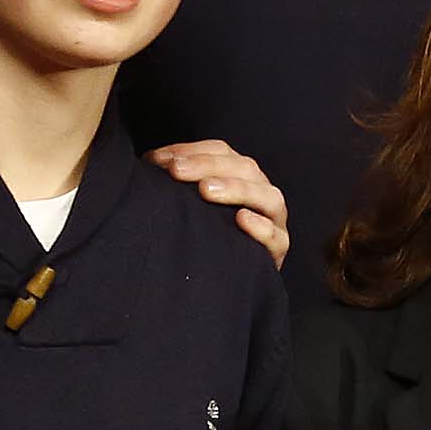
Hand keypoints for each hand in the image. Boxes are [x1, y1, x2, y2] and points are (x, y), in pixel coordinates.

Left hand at [148, 139, 290, 265]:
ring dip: (236, 189)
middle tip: (176, 171)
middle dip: (208, 165)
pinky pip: (276, 236)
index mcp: (240, 174)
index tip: (160, 160)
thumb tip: (151, 162)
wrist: (219, 278)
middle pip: (244, 168)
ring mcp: (274, 219)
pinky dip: (261, 226)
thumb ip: (177, 181)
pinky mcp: (279, 248)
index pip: (221, 151)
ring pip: (267, 197)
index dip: (192, 151)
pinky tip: (241, 219)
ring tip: (206, 190)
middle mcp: (260, 191)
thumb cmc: (201, 231)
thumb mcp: (189, 201)